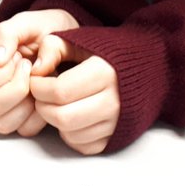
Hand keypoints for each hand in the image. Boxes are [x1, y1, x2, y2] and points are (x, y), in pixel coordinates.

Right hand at [0, 9, 77, 136]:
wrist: (70, 40)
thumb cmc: (45, 30)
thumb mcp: (27, 22)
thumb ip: (7, 33)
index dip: (1, 74)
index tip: (21, 58)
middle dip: (17, 88)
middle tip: (31, 69)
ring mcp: (7, 105)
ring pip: (3, 124)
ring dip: (25, 105)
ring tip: (37, 84)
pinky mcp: (25, 117)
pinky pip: (25, 130)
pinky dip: (38, 116)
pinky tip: (45, 97)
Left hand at [30, 37, 119, 154]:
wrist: (149, 66)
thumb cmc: (108, 52)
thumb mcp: (81, 39)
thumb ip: (54, 46)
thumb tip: (35, 69)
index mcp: (105, 73)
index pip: (59, 91)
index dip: (39, 87)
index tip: (36, 80)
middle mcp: (114, 102)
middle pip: (62, 117)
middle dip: (42, 106)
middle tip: (41, 95)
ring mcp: (117, 123)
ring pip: (70, 134)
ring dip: (54, 121)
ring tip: (56, 104)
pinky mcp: (117, 137)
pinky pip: (83, 146)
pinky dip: (70, 134)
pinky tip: (72, 115)